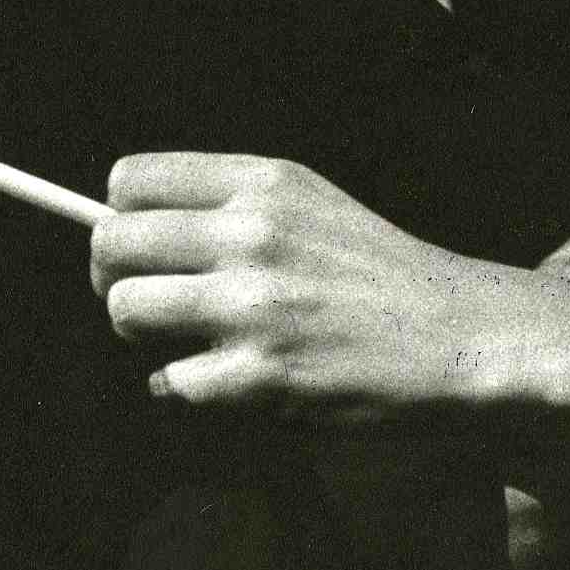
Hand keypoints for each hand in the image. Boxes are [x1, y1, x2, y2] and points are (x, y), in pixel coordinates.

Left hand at [91, 153, 569, 475]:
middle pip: (110, 243)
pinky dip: (188, 389)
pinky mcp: (261, 374)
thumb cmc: (380, 273)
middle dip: (114, 278)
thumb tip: (127, 229)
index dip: (120, 217)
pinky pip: (170, 381)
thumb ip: (233, 206)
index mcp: (265, 183)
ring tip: (188, 341)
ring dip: (144, 334)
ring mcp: (254, 304)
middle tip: (149, 301)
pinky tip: (228, 381)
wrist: (459, 335)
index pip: (131, 180)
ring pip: (125, 310)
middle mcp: (253, 232)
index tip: (144, 246)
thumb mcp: (313, 205)